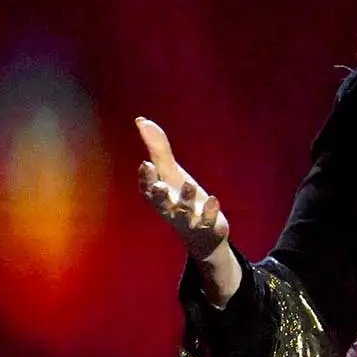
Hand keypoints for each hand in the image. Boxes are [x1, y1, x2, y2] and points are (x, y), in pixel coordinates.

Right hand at [136, 117, 240, 304]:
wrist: (204, 236)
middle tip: (159, 184)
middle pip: (162, 203)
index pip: (148, 189)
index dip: (146, 179)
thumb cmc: (182, 199)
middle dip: (160, 194)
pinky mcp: (208, 226)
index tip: (146, 164)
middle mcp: (171, 209)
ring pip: (186, 211)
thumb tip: (142, 121)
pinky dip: (210, 211)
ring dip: (187, 198)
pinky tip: (214, 199)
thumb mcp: (171, 174)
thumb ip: (158, 149)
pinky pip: (208, 221)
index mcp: (160, 197)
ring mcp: (190, 220)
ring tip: (190, 184)